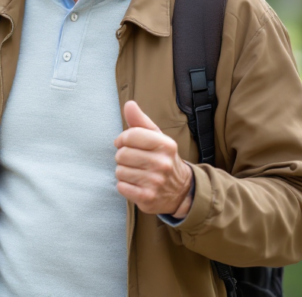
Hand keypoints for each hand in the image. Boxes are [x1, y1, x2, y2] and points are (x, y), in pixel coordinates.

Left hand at [113, 101, 193, 217]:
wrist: (181, 190)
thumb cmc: (162, 158)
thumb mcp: (156, 138)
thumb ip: (140, 121)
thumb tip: (129, 104)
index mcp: (165, 145)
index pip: (130, 135)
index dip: (122, 139)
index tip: (124, 144)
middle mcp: (163, 163)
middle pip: (122, 154)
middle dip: (123, 157)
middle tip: (133, 161)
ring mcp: (156, 182)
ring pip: (120, 171)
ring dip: (123, 172)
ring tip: (136, 173)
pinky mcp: (148, 198)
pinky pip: (121, 187)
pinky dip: (124, 186)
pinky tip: (136, 185)